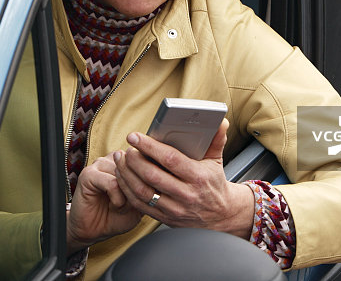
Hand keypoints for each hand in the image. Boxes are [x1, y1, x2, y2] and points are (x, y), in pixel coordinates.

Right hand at [67, 153, 141, 254]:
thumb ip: (149, 187)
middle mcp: (114, 158)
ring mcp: (100, 163)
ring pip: (125, 175)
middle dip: (138, 191)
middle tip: (132, 205)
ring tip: (121, 206)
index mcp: (128, 160)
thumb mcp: (141, 202)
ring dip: (128, 197)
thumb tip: (158, 176)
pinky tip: (114, 206)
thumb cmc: (117, 216)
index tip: (148, 198)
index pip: (147, 159)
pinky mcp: (88, 174)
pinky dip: (117, 199)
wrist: (94, 230)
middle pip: (137, 167)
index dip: (151, 181)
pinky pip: (112, 183)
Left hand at [113, 118, 254, 238]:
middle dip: (134, 160)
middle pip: (152, 176)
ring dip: (127, 174)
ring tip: (120, 160)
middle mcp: (186, 195)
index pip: (170, 159)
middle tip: (126, 149)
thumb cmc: (214, 184)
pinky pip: (140, 205)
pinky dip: (127, 190)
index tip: (135, 136)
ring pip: (142, 192)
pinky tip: (122, 177)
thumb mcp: (216, 161)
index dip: (150, 147)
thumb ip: (216, 139)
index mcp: (198, 177)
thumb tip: (221, 121)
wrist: (220, 216)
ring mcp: (174, 209)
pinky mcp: (165, 218)